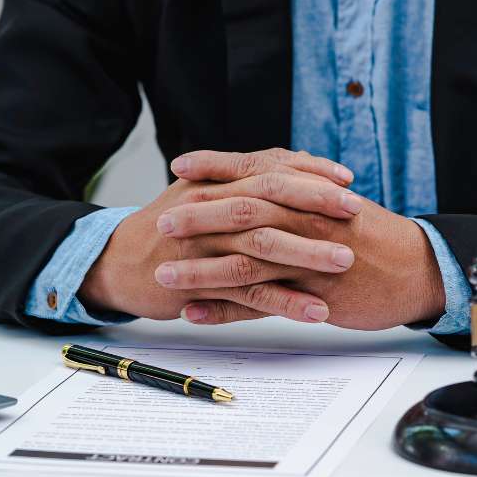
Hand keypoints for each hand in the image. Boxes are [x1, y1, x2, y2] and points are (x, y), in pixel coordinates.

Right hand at [79, 149, 361, 322]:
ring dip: (307, 255)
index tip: (347, 179)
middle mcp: (211, 208)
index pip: (270, 169)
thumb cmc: (172, 227)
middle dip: (316, 205)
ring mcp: (205, 247)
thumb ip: (245, 181)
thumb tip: (294, 165)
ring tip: (346, 263)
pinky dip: (285, 302)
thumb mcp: (203, 194)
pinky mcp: (201, 284)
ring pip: (263, 247)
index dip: (309, 173)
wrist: (119, 263)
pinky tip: (317, 311)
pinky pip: (250, 294)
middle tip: (357, 212)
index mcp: (216, 184)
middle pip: (270, 200)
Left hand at [162, 151, 446, 329]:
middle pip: (242, 213)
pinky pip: (260, 304)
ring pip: (244, 262)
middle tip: (161, 221)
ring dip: (199, 269)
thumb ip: (304, 191)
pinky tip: (194, 312)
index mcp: (310, 194)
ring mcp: (308, 259)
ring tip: (163, 275)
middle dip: (198, 216)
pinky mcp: (313, 295)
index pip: (255, 171)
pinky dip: (224, 310)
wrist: (417, 270)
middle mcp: (306, 220)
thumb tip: (275, 174)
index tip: (180, 164)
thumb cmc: (377, 237)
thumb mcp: (340, 203)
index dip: (215, 166)